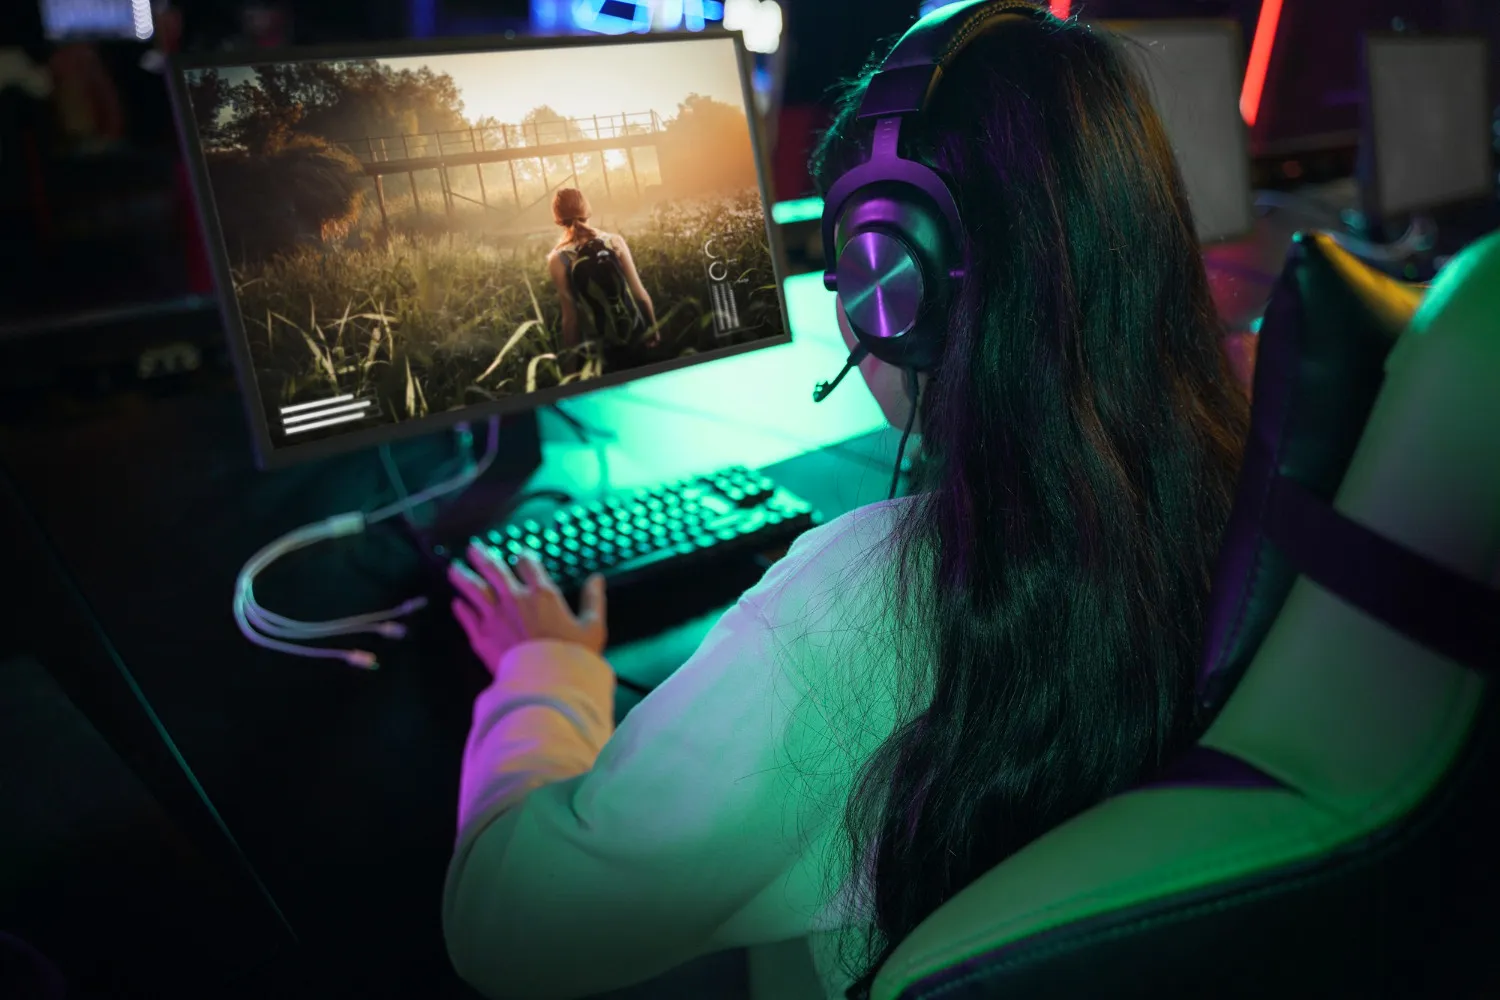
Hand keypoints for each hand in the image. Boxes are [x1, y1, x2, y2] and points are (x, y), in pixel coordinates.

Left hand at [449, 543, 607, 672]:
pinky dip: (461, 609)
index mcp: (542, 594)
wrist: (546, 685)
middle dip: (483, 556)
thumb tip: (596, 579)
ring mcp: (494, 617)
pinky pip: (467, 617)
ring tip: (454, 568)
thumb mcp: (593, 627)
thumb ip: (593, 600)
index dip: (523, 556)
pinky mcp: (481, 636)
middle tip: (474, 548)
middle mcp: (515, 599)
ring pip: (474, 589)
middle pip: (494, 569)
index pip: (527, 564)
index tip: (520, 555)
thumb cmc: (572, 658)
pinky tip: (457, 603)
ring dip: (463, 576)